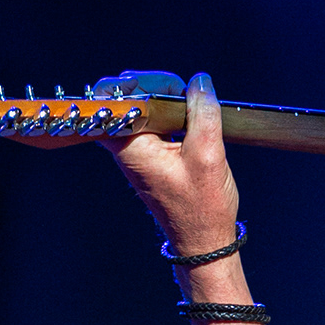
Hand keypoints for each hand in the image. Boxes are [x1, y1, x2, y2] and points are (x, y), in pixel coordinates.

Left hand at [102, 70, 241, 258]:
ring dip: (165, 100)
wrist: (204, 244)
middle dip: (155, 86)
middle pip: (127, 96)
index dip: (143, 81)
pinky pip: (152, 122)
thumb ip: (202, 111)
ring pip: (140, 107)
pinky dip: (169, 115)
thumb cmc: (203, 208)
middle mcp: (126, 147)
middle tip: (183, 95)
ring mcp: (136, 152)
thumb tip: (200, 80)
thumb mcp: (208, 154)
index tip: (172, 88)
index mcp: (130, 146)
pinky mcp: (149, 157)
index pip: (116, 94)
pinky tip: (188, 121)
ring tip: (189, 107)